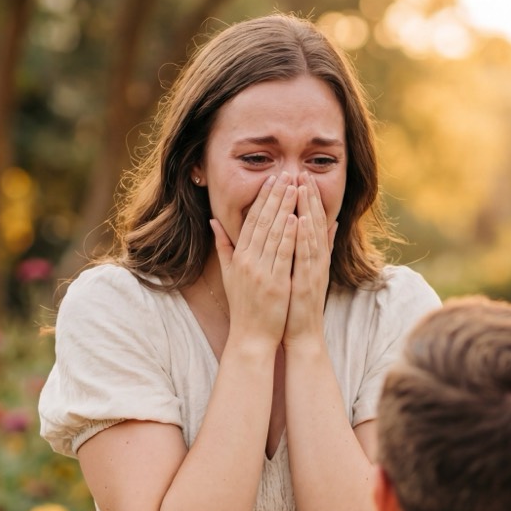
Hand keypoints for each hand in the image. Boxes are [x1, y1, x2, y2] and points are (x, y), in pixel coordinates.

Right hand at [211, 173, 297, 344]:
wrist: (251, 337)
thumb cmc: (244, 306)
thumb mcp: (229, 274)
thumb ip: (223, 247)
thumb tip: (214, 222)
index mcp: (239, 257)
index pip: (251, 221)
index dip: (262, 199)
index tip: (271, 179)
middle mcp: (248, 261)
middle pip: (262, 222)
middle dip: (275, 196)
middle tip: (285, 174)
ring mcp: (261, 272)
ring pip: (273, 234)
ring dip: (284, 208)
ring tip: (294, 188)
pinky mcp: (275, 283)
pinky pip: (283, 255)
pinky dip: (289, 236)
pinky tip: (296, 218)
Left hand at [284, 173, 335, 345]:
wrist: (302, 334)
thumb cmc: (297, 304)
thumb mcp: (304, 272)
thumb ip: (314, 249)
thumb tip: (326, 226)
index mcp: (313, 256)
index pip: (310, 221)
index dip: (307, 199)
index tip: (300, 177)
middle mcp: (316, 260)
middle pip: (314, 222)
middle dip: (308, 197)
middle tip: (302, 173)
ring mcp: (314, 270)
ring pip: (311, 234)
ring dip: (307, 210)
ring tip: (301, 188)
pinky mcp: (308, 282)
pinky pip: (306, 255)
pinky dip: (303, 237)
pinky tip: (299, 220)